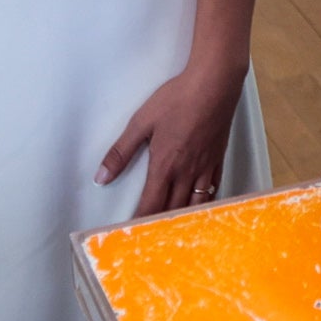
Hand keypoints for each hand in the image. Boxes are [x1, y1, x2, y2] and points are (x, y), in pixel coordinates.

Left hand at [99, 57, 249, 217]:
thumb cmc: (178, 100)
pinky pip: (212, 189)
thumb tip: (102, 176)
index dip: (140, 220)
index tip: (131, 231)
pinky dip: (204, 203)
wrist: (215, 85)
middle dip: (160, 224)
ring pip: (195, 204)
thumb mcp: (142, 122)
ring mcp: (205, 167)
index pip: (151, 204)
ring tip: (174, 227)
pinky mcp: (218, 159)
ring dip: (183, 218)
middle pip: (173, 209)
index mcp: (165, 165)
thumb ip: (121, 152)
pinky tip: (200, 205)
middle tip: (151, 235)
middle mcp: (186, 172)